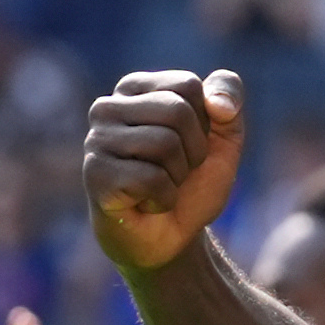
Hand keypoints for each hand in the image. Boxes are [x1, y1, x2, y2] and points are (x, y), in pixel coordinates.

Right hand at [86, 68, 245, 275]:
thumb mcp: (225, 139)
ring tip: (162, 187)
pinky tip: (147, 204)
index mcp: (134, 89)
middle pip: (177, 111)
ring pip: (165, 144)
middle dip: (194, 151)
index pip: (188, 85)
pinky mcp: (95, 175)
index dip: (205, 124)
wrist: (172, 240)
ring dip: (178, 177)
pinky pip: (153, 179)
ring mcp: (96, 140)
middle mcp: (107, 107)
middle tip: (177, 173)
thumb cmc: (192, 185)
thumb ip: (230, 100)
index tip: (189, 146)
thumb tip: (219, 104)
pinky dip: (164, 199)